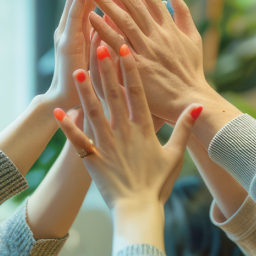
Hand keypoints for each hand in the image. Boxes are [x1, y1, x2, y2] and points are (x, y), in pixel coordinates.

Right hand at [45, 0, 107, 108]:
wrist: (71, 104)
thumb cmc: (93, 85)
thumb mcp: (108, 58)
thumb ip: (114, 40)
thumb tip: (127, 28)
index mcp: (90, 31)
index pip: (100, 1)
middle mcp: (77, 28)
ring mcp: (70, 33)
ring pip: (78, 2)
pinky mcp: (67, 42)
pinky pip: (75, 17)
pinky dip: (80, 0)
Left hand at [53, 43, 200, 216]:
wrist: (138, 210)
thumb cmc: (158, 184)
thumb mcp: (176, 155)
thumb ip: (184, 128)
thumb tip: (197, 106)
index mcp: (143, 129)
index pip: (137, 92)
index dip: (130, 69)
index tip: (125, 48)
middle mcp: (123, 132)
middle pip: (114, 95)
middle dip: (106, 69)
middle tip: (99, 44)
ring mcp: (106, 144)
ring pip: (93, 112)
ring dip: (85, 91)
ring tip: (76, 70)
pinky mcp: (92, 159)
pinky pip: (77, 140)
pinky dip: (66, 126)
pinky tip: (57, 112)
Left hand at [86, 0, 216, 121]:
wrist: (190, 100)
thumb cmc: (191, 71)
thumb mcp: (193, 38)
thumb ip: (183, 12)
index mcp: (169, 27)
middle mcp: (157, 35)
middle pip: (133, 3)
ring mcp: (146, 50)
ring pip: (122, 20)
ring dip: (105, 1)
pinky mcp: (137, 67)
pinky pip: (116, 45)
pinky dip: (103, 30)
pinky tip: (90, 17)